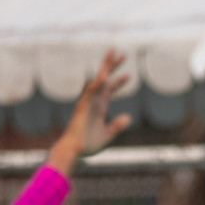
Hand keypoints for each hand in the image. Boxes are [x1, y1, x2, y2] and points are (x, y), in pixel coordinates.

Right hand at [51, 50, 131, 171]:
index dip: (119, 82)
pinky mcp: (82, 107)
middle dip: (112, 66)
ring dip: (106, 67)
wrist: (75, 151)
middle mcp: (94, 101)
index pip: (109, 90)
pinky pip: (90, 93)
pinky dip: (97, 84)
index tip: (129, 75)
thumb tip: (128, 117)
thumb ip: (117, 125)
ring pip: (98, 80)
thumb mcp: (107, 134)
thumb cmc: (87, 144)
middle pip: (104, 79)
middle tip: (122, 54)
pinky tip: (105, 76)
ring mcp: (88, 102)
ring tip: (113, 54)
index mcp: (99, 107)